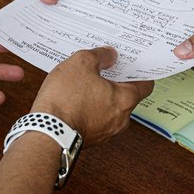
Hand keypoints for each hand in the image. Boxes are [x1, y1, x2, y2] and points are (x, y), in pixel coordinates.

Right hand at [30, 47, 152, 144]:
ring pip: (109, 109)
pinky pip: (94, 120)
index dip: (138, 71)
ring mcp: (105, 132)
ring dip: (99, 97)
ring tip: (83, 84)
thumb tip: (108, 55)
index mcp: (125, 99)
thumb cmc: (65, 100)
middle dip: (114, 82)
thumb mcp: (81, 63)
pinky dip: (88, 110)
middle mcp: (120, 119)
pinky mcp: (90, 138)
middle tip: (102, 69)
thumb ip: (99, 55)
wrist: (47, 131)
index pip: (146, 84)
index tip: (130, 63)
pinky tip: (74, 100)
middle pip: (125, 96)